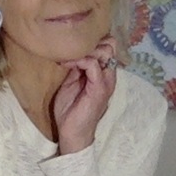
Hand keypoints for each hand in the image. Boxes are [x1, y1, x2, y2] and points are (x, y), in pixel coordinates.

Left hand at [52, 36, 118, 154]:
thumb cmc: (71, 111)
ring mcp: (106, 81)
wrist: (72, 134)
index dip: (91, 41)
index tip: (71, 47)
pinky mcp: (99, 88)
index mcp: (103, 74)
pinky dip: (78, 60)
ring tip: (67, 58)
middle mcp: (109, 75)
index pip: (107, 46)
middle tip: (71, 50)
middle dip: (90, 42)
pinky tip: (66, 65)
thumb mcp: (72, 83)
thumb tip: (72, 53)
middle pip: (110, 44)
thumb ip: (77, 68)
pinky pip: (93, 64)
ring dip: (84, 50)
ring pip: (105, 51)